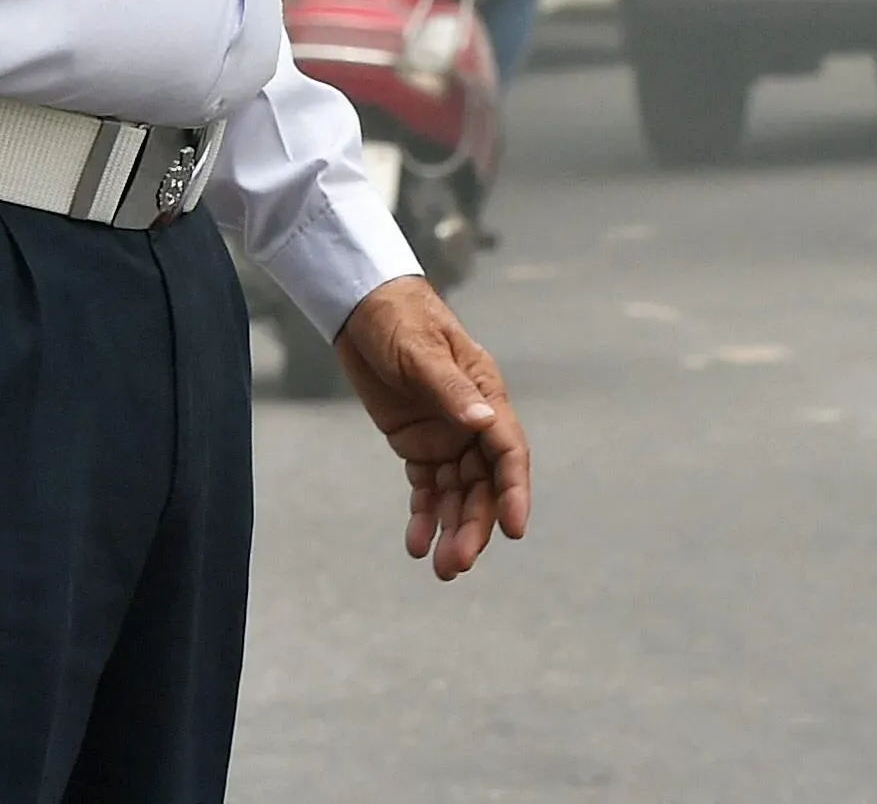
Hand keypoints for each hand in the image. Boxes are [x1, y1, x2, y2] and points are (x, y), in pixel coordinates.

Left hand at [332, 276, 531, 579]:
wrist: (362, 308)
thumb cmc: (398, 319)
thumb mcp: (421, 351)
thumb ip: (451, 389)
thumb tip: (484, 423)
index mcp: (486, 394)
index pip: (508, 450)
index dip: (514, 491)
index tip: (513, 529)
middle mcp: (473, 421)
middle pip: (484, 483)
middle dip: (476, 524)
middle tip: (458, 562)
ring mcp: (447, 436)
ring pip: (458, 494)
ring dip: (453, 529)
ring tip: (441, 568)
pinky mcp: (418, 445)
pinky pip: (427, 489)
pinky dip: (424, 517)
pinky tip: (415, 545)